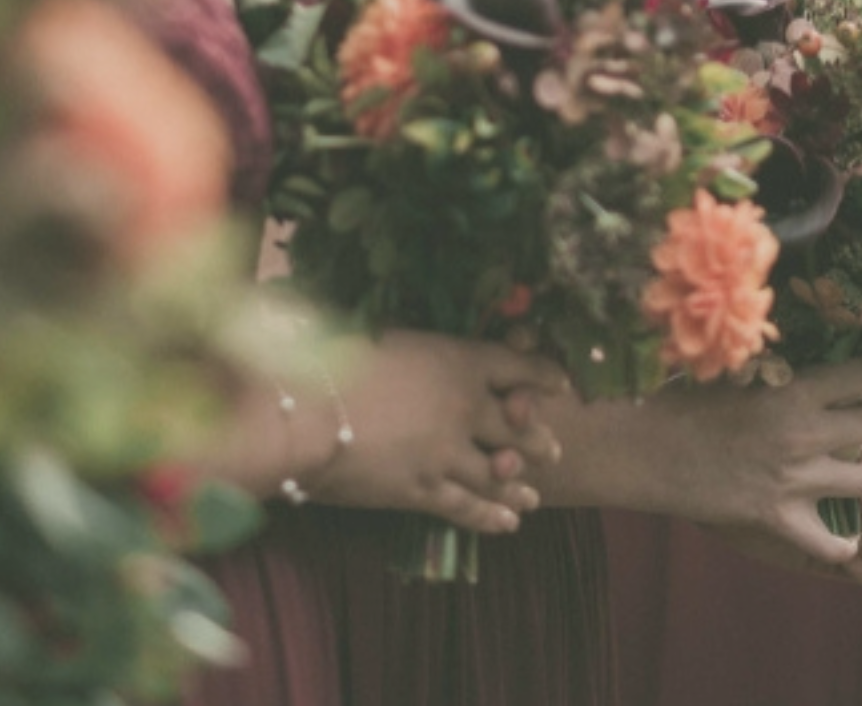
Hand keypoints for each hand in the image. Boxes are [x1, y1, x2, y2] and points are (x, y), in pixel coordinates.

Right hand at [279, 332, 568, 534]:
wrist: (302, 414)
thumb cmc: (334, 361)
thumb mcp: (390, 339)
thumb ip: (422, 351)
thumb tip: (426, 351)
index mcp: (459, 361)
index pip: (517, 368)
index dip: (542, 376)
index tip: (559, 385)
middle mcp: (465, 407)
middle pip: (517, 427)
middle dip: (537, 441)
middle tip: (553, 450)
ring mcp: (448, 453)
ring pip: (498, 474)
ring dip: (518, 484)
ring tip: (534, 495)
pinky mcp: (424, 491)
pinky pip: (468, 508)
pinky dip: (492, 517)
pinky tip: (509, 523)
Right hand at [635, 358, 861, 577]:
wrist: (646, 449)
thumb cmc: (684, 400)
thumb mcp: (738, 370)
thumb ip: (783, 368)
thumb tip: (819, 349)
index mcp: (794, 387)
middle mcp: (804, 431)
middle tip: (851, 428)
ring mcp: (795, 479)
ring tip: (844, 473)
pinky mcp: (778, 519)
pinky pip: (836, 543)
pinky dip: (839, 541)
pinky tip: (829, 527)